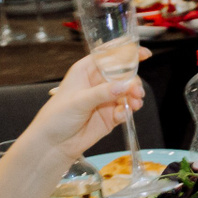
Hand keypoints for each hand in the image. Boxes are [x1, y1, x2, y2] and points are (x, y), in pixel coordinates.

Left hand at [21, 50, 149, 160]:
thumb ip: (102, 92)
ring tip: (135, 104)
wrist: (53, 145)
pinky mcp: (110, 115)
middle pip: (123, 75)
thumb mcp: (78, 101)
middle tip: (137, 91)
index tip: (144, 54)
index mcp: (85, 71)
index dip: (126, 52)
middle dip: (133, 81)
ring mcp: (105, 99)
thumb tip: (125, 85)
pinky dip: (128, 111)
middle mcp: (97, 83)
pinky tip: (122, 115)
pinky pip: (125, 109)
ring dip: (134, 97)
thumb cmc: (56, 117)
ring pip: (127, 92)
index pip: (108, 56)